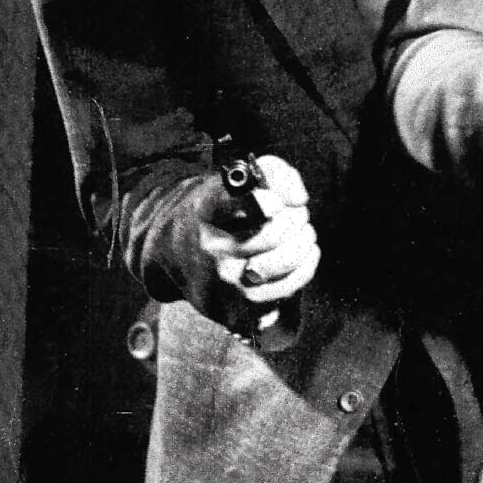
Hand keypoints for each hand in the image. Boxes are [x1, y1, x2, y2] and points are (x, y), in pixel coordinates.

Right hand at [191, 155, 320, 329]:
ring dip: (303, 244)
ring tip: (301, 234)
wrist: (179, 251)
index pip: (239, 203)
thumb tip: (298, 199)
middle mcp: (212, 249)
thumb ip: (274, 173)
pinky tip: (299, 257)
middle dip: (296, 219)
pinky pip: (287, 289)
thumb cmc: (222, 211)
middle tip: (297, 214)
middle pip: (274, 234)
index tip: (277, 203)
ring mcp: (224, 283)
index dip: (267, 201)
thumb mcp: (237, 179)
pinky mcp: (238, 308)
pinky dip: (303, 269)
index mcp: (208, 209)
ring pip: (284, 263)